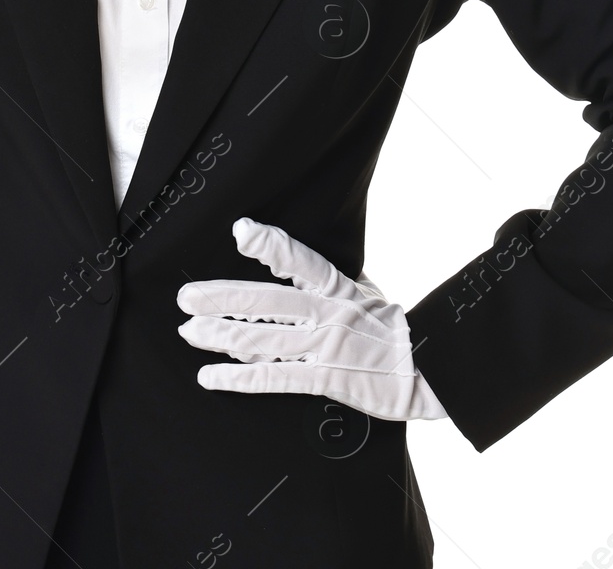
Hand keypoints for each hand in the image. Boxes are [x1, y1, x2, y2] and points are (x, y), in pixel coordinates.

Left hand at [177, 217, 443, 421]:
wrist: (427, 368)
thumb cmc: (388, 325)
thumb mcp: (361, 289)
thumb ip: (326, 276)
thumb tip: (290, 257)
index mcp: (336, 287)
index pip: (301, 260)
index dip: (271, 246)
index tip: (241, 231)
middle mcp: (327, 314)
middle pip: (266, 302)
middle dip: (221, 298)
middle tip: (185, 298)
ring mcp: (324, 348)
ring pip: (262, 340)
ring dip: (220, 335)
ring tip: (188, 332)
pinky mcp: (324, 380)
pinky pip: (274, 379)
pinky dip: (238, 379)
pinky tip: (210, 377)